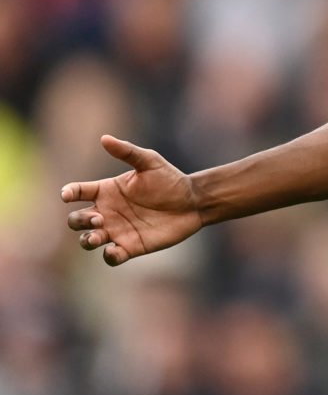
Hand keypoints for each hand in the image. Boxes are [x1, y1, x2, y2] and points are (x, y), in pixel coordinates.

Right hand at [62, 135, 201, 265]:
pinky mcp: (130, 246)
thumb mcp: (150, 162)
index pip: (77, 192)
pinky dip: (108, 256)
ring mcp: (117, 230)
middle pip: (77, 220)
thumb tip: (105, 138)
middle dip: (79, 221)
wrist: (193, 202)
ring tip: (98, 235)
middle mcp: (106, 211)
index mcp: (106, 190)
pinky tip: (113, 251)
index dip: (68, 193)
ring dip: (87, 240)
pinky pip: (111, 257)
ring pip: (88, 240)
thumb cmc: (170, 180)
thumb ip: (128, 152)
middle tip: (99, 218)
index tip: (67, 194)